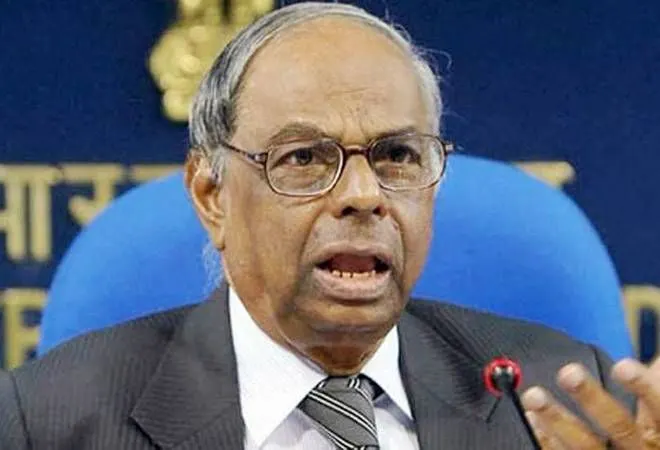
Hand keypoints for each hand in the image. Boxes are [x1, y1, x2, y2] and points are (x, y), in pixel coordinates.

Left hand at [521, 357, 659, 448]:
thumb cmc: (652, 427)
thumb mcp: (658, 402)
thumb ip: (654, 378)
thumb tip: (655, 355)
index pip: (658, 407)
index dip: (641, 386)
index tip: (622, 366)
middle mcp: (640, 449)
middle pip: (619, 427)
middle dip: (591, 399)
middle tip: (569, 373)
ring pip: (586, 445)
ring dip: (556, 419)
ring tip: (534, 396)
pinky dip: (547, 439)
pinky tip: (533, 419)